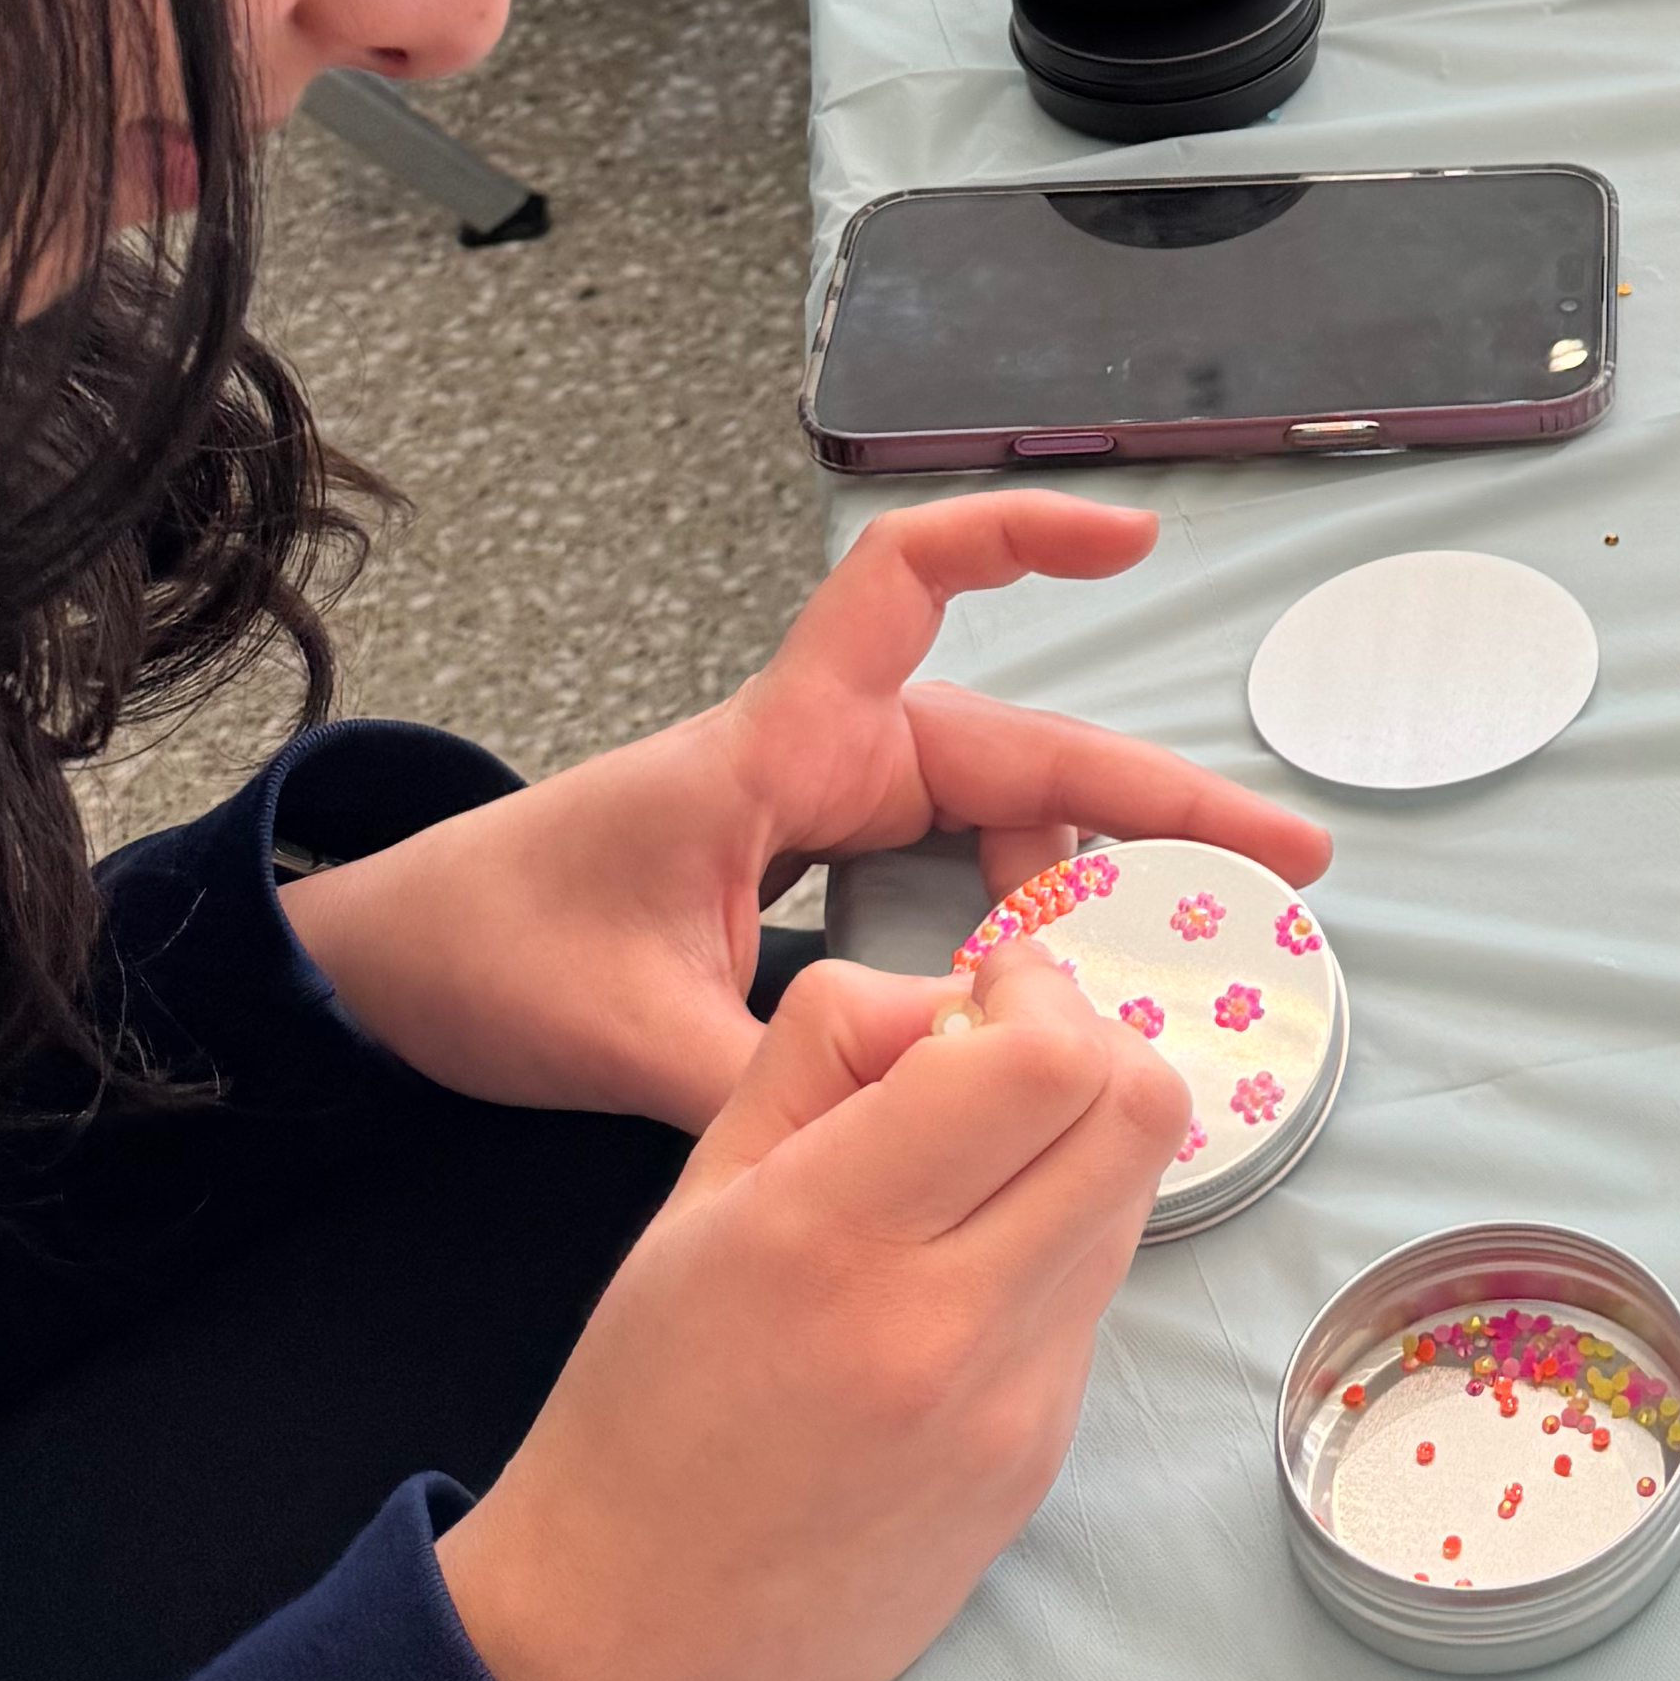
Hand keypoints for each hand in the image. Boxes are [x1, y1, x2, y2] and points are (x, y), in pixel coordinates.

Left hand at [281, 491, 1331, 1134]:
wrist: (392, 975)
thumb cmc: (488, 952)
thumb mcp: (619, 1029)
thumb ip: (761, 1084)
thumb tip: (891, 1140)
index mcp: (779, 746)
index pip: (908, 584)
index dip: (1022, 539)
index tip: (1134, 540)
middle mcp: (821, 762)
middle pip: (1023, 748)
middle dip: (1158, 799)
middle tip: (1287, 864)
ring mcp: (826, 816)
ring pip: (1005, 821)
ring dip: (1101, 876)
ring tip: (1201, 949)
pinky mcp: (822, 872)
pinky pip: (962, 874)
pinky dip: (1030, 919)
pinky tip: (1076, 991)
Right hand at [435, 947, 1189, 1680]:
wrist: (626, 1635)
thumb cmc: (643, 1397)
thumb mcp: (697, 1185)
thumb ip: (830, 1049)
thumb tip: (961, 994)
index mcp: (833, 1233)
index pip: (1051, 1062)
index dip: (1040, 993)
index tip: (984, 994)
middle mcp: (945, 1322)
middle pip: (1139, 1114)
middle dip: (1090, 1051)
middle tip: (1003, 1064)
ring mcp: (1013, 1408)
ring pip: (1131, 1202)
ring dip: (1077, 1152)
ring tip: (971, 1179)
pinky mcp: (1043, 1466)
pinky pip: (1094, 1306)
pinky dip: (1054, 1254)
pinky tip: (959, 1287)